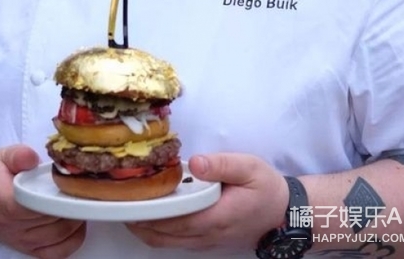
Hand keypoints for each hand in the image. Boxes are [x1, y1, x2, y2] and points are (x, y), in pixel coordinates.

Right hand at [0, 144, 85, 257]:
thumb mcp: (0, 157)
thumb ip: (16, 155)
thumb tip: (32, 158)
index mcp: (2, 200)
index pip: (29, 204)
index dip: (51, 196)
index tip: (65, 182)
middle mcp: (11, 226)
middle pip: (50, 219)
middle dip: (70, 202)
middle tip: (80, 185)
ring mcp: (23, 241)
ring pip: (59, 234)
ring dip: (76, 217)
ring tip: (79, 198)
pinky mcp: (32, 250)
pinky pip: (59, 252)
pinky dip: (74, 237)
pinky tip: (76, 219)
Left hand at [126, 153, 287, 252]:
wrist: (285, 214)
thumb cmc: (266, 188)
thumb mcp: (249, 167)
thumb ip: (221, 165)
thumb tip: (194, 162)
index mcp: (215, 216)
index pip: (172, 219)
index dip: (146, 211)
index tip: (127, 198)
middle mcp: (207, 234)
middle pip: (162, 235)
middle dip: (137, 221)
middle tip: (117, 200)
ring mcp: (206, 241)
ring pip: (166, 242)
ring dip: (145, 228)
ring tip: (128, 205)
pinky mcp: (206, 240)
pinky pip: (174, 241)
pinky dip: (157, 231)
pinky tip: (150, 213)